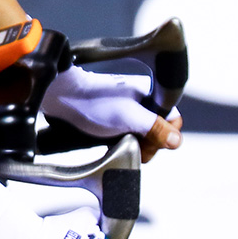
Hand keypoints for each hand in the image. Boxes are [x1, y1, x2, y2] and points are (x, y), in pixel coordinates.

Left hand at [43, 65, 181, 161]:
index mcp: (150, 95)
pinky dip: (119, 143)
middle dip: (145, 143)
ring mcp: (126, 111)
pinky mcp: (112, 120)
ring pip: (141, 137)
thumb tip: (177, 140)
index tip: (147, 140)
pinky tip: (108, 142)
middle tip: (127, 140)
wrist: (60, 98)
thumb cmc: (92, 102)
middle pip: (158, 133)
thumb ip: (155, 128)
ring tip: (114, 140)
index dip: (163, 136)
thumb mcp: (129, 118)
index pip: (173, 121)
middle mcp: (141, 102)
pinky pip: (125, 137)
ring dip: (131, 144)